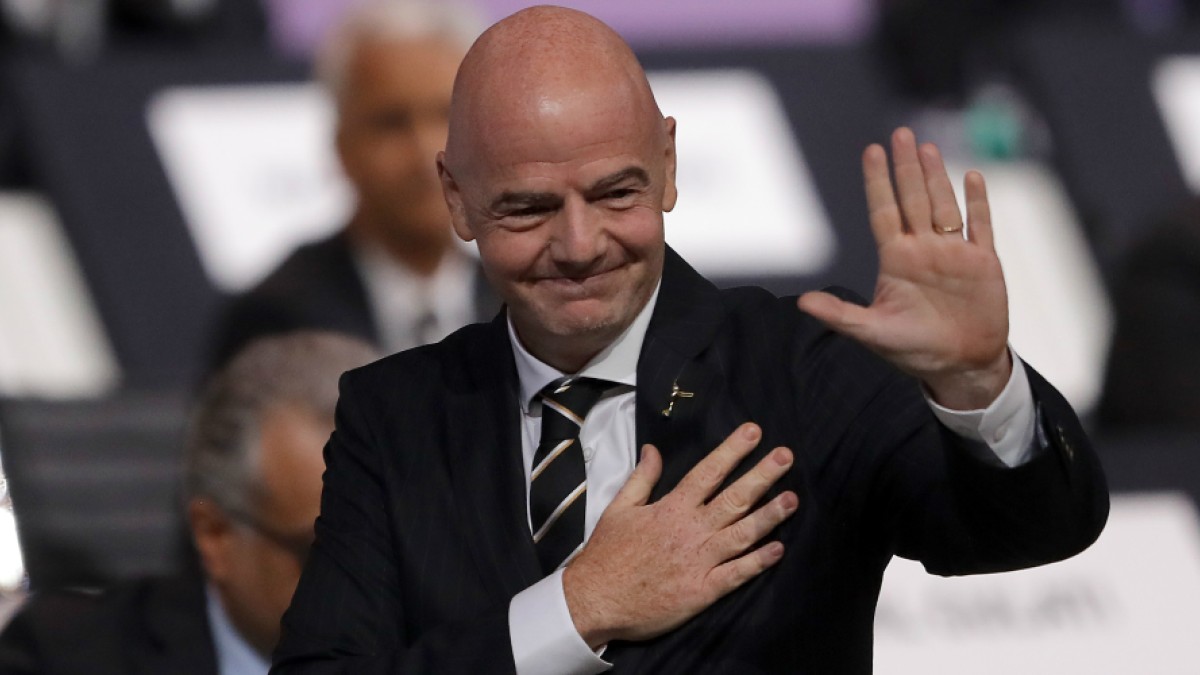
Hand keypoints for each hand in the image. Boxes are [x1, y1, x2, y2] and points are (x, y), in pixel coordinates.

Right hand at [562, 423, 796, 647]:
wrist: (595, 599)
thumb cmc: (606, 554)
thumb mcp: (620, 508)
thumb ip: (642, 478)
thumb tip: (653, 449)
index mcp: (671, 508)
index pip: (708, 472)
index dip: (733, 451)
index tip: (754, 432)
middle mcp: (690, 530)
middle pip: (734, 498)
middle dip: (762, 475)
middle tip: (786, 456)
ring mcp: (699, 562)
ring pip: (742, 534)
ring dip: (769, 516)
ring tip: (793, 499)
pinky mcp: (702, 591)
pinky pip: (736, 574)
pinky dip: (758, 563)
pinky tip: (778, 550)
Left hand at [797, 127, 1010, 409]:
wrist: (960, 366)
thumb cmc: (913, 350)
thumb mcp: (872, 333)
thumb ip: (840, 314)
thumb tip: (801, 303)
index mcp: (896, 260)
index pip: (883, 212)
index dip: (877, 182)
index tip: (871, 151)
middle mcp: (923, 250)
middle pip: (913, 199)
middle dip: (906, 168)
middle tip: (901, 134)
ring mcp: (953, 253)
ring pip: (944, 204)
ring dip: (937, 176)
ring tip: (927, 147)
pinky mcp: (983, 262)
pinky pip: (981, 225)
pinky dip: (978, 202)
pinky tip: (973, 177)